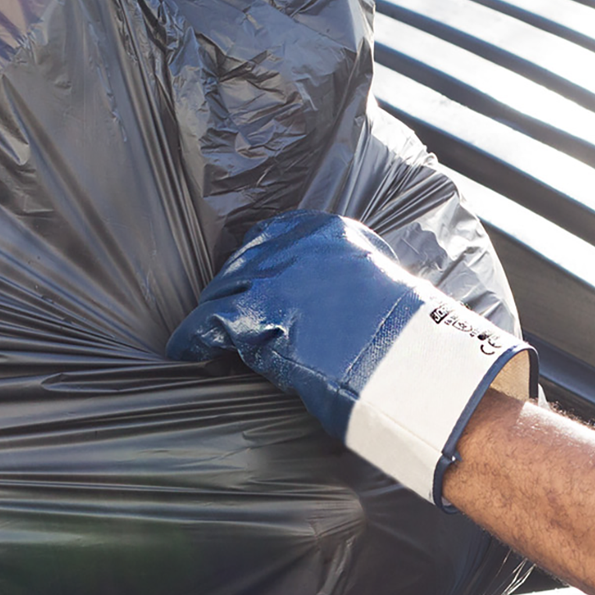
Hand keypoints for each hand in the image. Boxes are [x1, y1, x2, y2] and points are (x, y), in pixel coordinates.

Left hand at [167, 211, 535, 508]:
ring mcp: (272, 276)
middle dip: (233, 290)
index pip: (274, 236)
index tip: (252, 281)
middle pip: (244, 264)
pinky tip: (186, 350)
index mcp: (330, 233)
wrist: (408, 362)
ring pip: (222, 292)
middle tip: (228, 313)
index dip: (258, 264)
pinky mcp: (254, 314)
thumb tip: (326, 296)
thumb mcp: (377, 285)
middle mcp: (296, 246)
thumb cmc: (403, 335)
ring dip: (214, 315)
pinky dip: (192, 339)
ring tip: (207, 335)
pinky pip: (205, 324)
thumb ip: (344, 278)